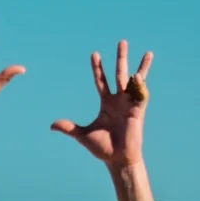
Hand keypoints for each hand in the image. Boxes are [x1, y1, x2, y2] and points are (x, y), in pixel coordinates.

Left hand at [51, 40, 152, 170]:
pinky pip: (141, 94)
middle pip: (119, 74)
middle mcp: (118, 100)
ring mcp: (129, 104)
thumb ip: (69, 128)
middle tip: (121, 41)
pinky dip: (141, 85)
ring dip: (140, 67)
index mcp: (106, 103)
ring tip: (148, 53)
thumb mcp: (83, 135)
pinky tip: (138, 76)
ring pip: (135, 81)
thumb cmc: (102, 148)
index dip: (98, 67)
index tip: (94, 53)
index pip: (101, 80)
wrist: (117, 159)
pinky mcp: (138, 111)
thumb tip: (51, 125)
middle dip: (120, 58)